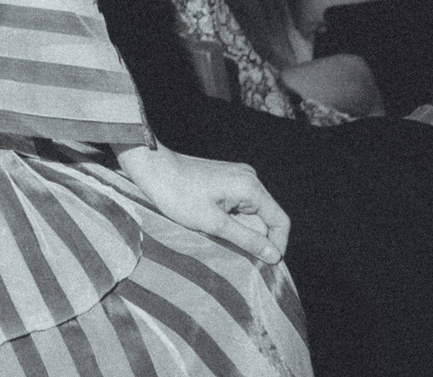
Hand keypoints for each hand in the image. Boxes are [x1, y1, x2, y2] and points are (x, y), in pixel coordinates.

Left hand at [118, 144, 289, 264]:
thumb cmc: (178, 194)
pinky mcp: (225, 178)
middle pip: (266, 217)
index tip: (264, 264)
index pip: (280, 221)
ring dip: (239, 229)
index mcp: (251, 187)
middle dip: (254, 237)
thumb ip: (247, 239)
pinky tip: (212, 224)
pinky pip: (238, 204)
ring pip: (251, 213)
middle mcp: (249, 178)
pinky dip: (231, 218)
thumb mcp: (214, 223)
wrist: (151, 168)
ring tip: (217, 235)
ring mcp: (237, 176)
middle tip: (233, 251)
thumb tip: (275, 256)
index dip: (277, 245)